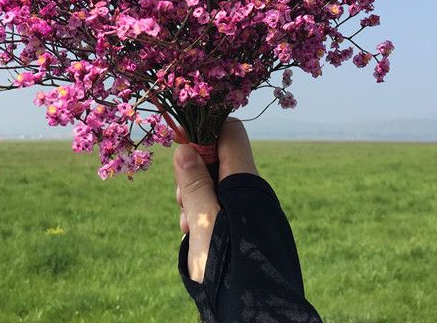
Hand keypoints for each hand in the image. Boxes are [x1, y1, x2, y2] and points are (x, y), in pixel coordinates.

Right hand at [173, 117, 258, 282]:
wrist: (255, 311)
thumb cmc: (228, 265)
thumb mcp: (203, 222)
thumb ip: (194, 184)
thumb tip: (185, 148)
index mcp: (245, 180)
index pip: (230, 132)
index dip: (204, 134)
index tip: (181, 152)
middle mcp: (251, 191)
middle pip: (218, 160)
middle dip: (193, 174)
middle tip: (181, 202)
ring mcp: (249, 210)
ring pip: (216, 187)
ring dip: (195, 200)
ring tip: (187, 228)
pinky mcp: (246, 229)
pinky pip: (221, 209)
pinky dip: (204, 217)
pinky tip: (194, 238)